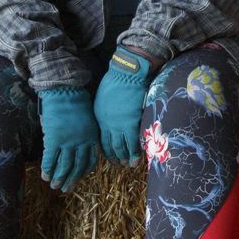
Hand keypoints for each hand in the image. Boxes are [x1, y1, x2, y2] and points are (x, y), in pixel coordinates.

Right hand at [38, 87, 99, 190]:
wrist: (65, 91)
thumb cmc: (76, 102)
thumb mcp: (89, 120)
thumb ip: (86, 135)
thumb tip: (80, 148)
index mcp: (92, 137)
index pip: (90, 160)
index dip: (83, 172)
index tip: (78, 178)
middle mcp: (82, 142)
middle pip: (77, 166)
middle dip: (71, 179)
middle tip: (65, 189)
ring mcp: (68, 141)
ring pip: (64, 165)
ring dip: (59, 177)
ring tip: (54, 185)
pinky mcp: (54, 139)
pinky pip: (50, 159)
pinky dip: (47, 169)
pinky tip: (44, 175)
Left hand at [93, 47, 152, 164]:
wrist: (126, 74)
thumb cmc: (115, 81)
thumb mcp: (102, 99)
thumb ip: (105, 112)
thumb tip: (110, 119)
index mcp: (99, 119)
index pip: (101, 140)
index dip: (107, 150)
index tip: (111, 156)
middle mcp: (107, 125)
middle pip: (110, 146)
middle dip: (115, 157)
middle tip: (121, 164)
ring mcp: (119, 125)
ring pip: (121, 147)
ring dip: (126, 157)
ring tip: (129, 164)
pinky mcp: (131, 123)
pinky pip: (133, 142)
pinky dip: (136, 152)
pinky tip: (139, 157)